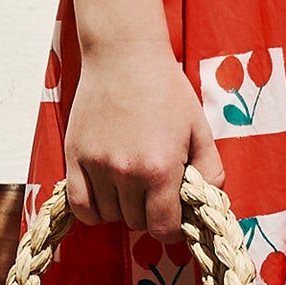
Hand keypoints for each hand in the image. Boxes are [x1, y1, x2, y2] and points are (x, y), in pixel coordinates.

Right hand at [63, 38, 226, 242]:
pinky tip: (106, 194)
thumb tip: (207, 202)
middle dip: (148, 213)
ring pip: (109, 216)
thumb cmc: (167, 90)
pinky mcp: (75, 157)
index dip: (172, 228)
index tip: (173, 216)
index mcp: (161, 169)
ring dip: (122, 208)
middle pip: (136, 223)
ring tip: (131, 183)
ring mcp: (97, 166)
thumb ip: (210, 170)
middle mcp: (126, 173)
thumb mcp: (199, 128)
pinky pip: (80, 206)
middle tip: (153, 188)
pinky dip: (93, 209)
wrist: (124, 56)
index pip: (163, 228)